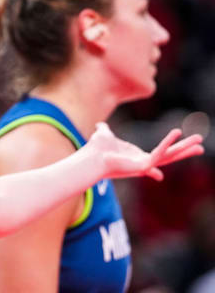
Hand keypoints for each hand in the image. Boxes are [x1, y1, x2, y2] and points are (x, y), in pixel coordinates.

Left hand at [88, 122, 203, 180]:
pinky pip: (158, 153)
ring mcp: (144, 166)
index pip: (159, 154)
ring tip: (199, 140)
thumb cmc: (96, 150)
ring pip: (169, 156)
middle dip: (185, 150)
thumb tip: (99, 126)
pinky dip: (167, 143)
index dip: (171, 150)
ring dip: (184, 148)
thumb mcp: (104, 135)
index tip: (184, 152)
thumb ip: (104, 130)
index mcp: (137, 156)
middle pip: (170, 156)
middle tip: (201, 145)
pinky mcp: (142, 166)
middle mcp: (143, 162)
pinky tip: (176, 132)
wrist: (91, 157)